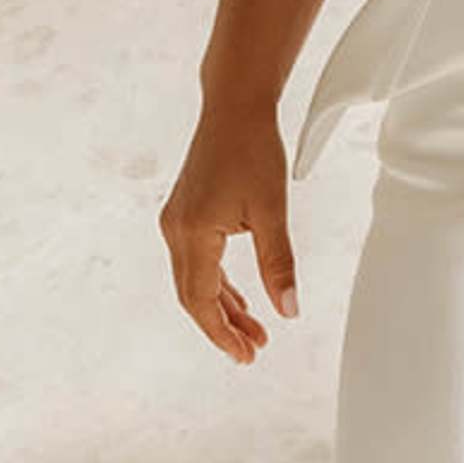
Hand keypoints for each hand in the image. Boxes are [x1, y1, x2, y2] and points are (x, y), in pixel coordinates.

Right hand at [159, 106, 297, 364]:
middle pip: (192, 295)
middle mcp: (175, 229)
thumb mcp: (272, 212)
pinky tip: (238, 296)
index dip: (222, 332)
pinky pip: (196, 261)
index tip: (245, 355)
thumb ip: (278, 264)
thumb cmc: (253, 150)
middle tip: (252, 352)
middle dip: (222, 326)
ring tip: (253, 331)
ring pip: (193, 280)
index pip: (200, 299)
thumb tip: (288, 310)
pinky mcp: (184, 213)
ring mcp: (176, 220)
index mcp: (193, 232)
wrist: (233, 107)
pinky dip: (216, 283)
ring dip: (221, 306)